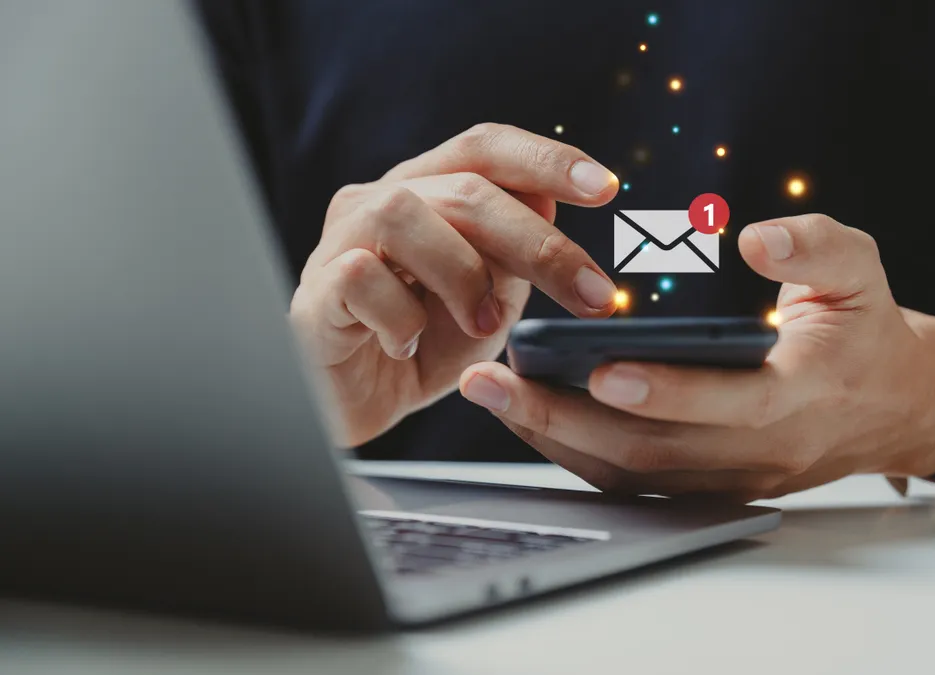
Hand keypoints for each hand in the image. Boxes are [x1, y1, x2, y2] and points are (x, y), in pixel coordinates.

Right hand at [289, 124, 619, 446]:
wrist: (356, 405)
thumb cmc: (422, 344)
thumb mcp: (488, 298)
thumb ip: (514, 254)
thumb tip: (551, 203)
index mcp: (427, 190)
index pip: (485, 148)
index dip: (546, 158)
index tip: (607, 188)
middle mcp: (379, 200)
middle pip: (464, 189)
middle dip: (539, 243)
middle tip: (593, 296)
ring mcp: (340, 241)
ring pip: (403, 213)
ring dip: (463, 274)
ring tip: (484, 324)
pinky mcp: (314, 291)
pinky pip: (360, 277)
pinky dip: (401, 318)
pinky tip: (409, 347)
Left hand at [458, 214, 934, 501]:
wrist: (893, 407)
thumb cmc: (866, 331)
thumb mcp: (861, 272)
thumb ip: (815, 248)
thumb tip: (756, 237)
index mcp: (803, 395)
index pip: (733, 405)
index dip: (669, 392)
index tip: (602, 369)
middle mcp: (762, 452)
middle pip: (655, 451)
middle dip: (566, 419)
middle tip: (494, 382)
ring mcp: (732, 478)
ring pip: (634, 474)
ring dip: (555, 439)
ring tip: (492, 395)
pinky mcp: (708, 486)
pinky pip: (633, 480)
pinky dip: (575, 453)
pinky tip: (528, 417)